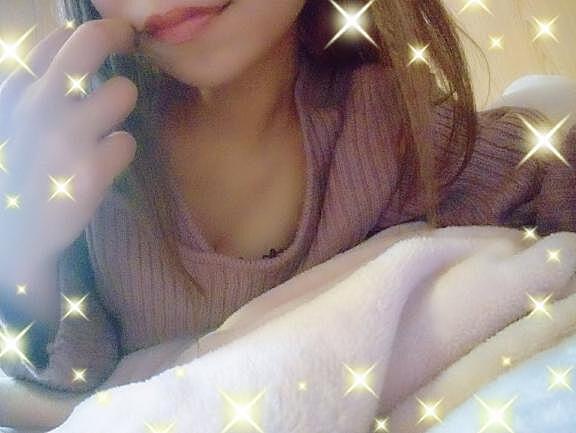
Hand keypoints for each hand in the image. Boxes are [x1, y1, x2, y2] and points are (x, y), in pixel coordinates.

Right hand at [0, 18, 137, 269]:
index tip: (112, 37)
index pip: (60, 36)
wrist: (11, 234)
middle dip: (119, 36)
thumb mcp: (14, 119)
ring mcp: (66, 137)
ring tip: (108, 125)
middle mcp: (39, 104)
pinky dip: (121, 150)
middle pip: (91, 41)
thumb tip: (71, 45)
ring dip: (122, 106)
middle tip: (130, 42)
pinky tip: (105, 163)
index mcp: (16, 89)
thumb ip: (40, 86)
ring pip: (123, 91)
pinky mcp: (91, 172)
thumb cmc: (18, 170)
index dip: (94, 33)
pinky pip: (128, 141)